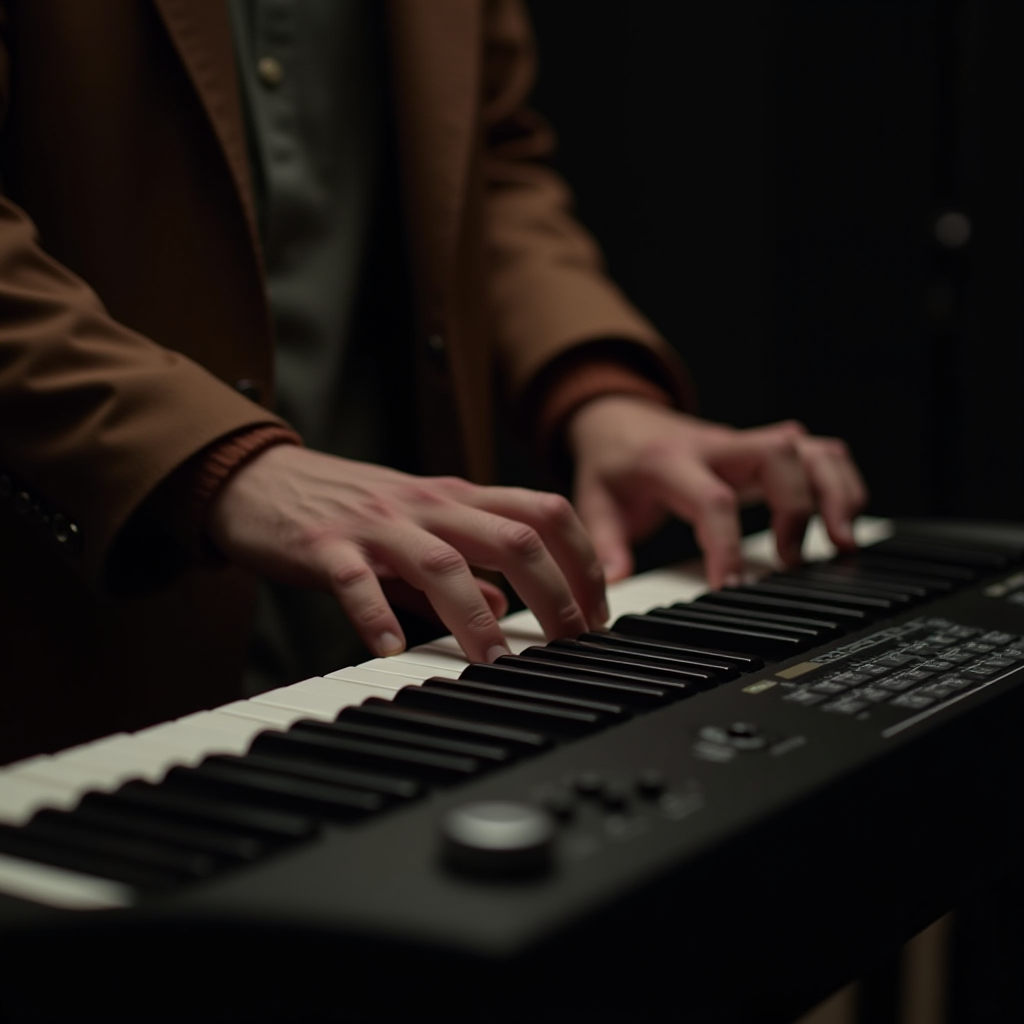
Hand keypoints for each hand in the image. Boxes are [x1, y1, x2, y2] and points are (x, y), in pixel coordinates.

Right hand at [206, 446, 607, 661]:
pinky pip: (357, 582)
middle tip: (571, 643)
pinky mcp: (325, 546)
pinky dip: (377, 617)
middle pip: (513, 537)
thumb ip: (463, 563)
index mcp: (456, 497)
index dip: (583, 559)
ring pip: (442, 562)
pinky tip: (392, 651)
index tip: (597, 610)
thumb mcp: (417, 526)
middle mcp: (427, 505)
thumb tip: (504, 604)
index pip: (543, 512)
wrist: (261, 478)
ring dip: (476, 616)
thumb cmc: (347, 505)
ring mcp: (377, 523)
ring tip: (495, 662)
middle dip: (555, 592)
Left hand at [566, 397, 867, 586]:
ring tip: (838, 544)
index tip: (732, 587)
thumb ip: (606, 545)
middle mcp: (717, 448)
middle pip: (778, 457)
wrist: (618, 417)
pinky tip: (842, 519)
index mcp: (671, 462)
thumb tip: (614, 584)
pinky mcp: (766, 449)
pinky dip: (842, 483)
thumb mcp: (594, 502)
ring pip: (810, 450)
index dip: (728, 546)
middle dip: (798, 509)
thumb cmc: (613, 462)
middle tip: (792, 561)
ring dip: (834, 494)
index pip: (712, 500)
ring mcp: (746, 444)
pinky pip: (820, 452)